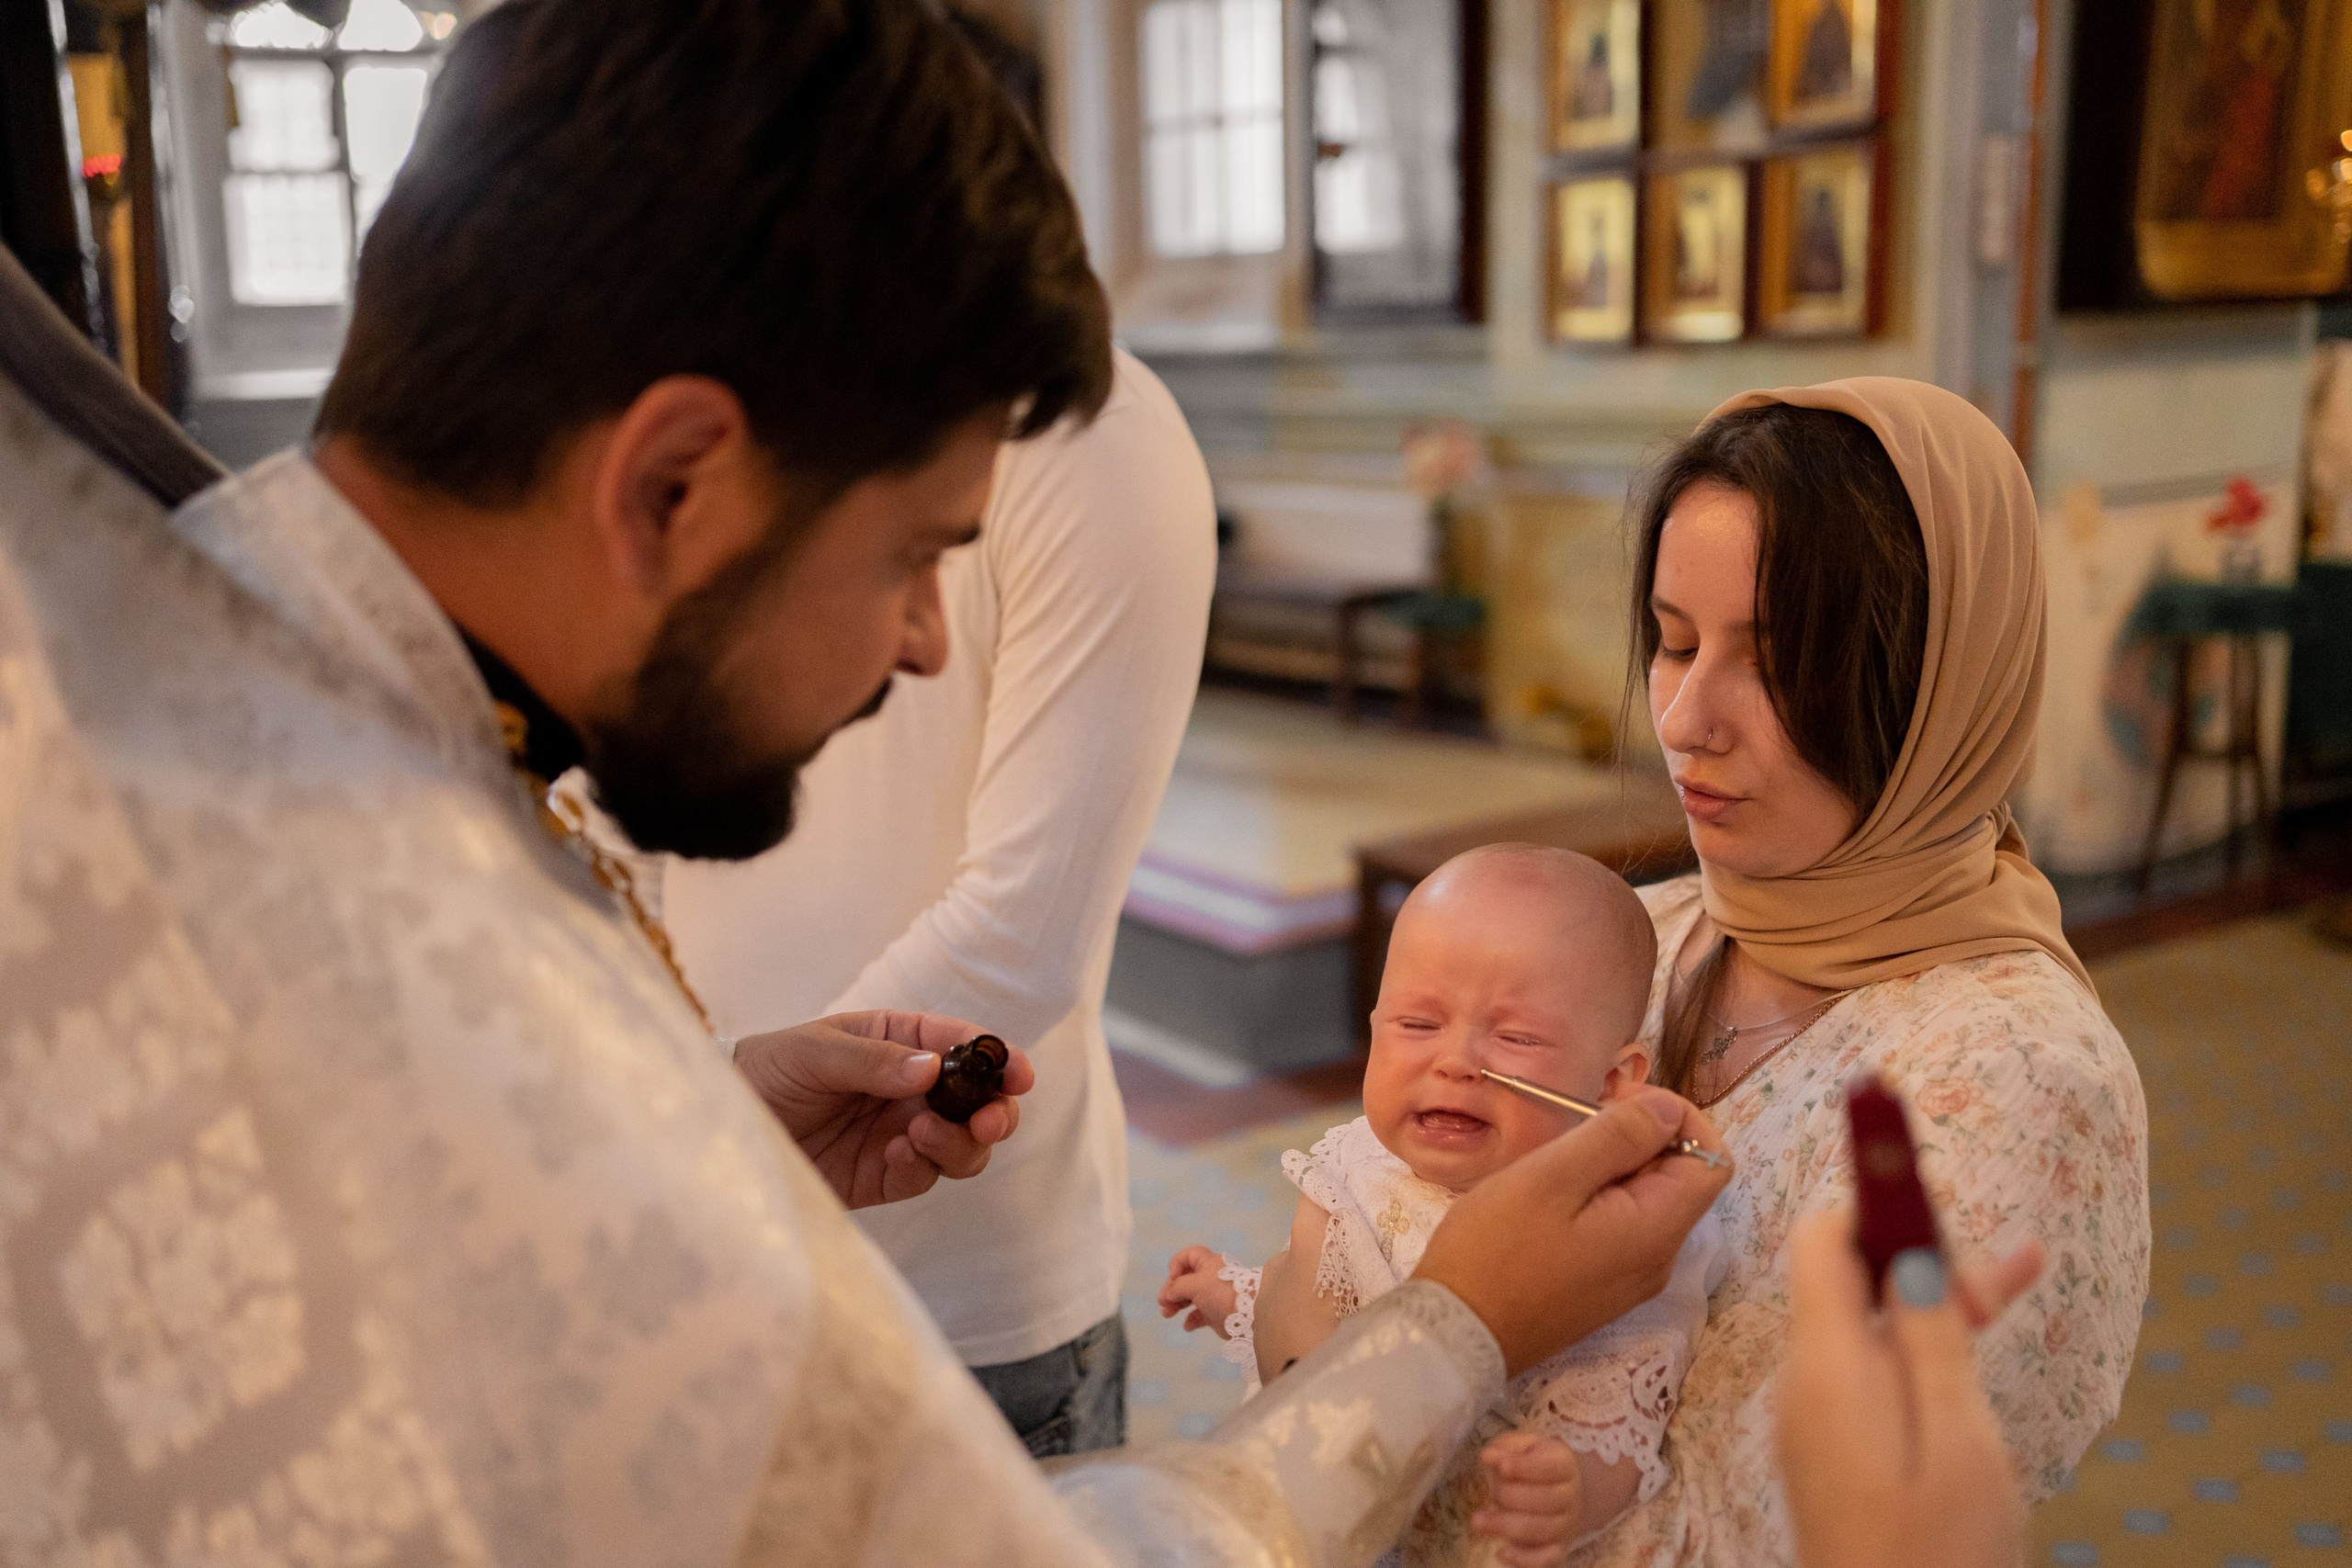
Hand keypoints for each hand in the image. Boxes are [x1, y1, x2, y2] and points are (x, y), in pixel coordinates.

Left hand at [732, 1010, 1032, 1209]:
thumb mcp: (814, 1052)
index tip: (1017, 1072)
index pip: (961, 1045)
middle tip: (989, 1121)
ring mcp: (902, 1133)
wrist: (722, 1127)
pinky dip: (924, 1166)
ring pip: (963, 1144)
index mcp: (901, 1041)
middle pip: (978, 1101)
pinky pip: (925, 1175)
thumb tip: (931, 1069)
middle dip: (995, 1111)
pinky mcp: (884, 1175)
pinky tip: (896, 1153)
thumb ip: (873, 1061)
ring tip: (924, 1136)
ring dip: (961, 1142)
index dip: (997, 1057)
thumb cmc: (768, 1070)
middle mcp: (911, 1088)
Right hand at [1158, 1245, 1237, 1335]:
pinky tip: (1188, 1326)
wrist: (1248, 1316)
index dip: (1176, 1265)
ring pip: (1190, 1298)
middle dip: (1171, 1289)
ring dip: (1176, 1305)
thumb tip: (1168, 1294)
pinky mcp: (1216, 1314)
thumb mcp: (1195, 1284)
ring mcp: (1213, 1296)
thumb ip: (1177, 1286)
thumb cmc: (1221, 1293)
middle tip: (1162, 1302)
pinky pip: (1199, 1315)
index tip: (1173, 1278)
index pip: (1188, 1256)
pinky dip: (1191, 1319)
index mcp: (1208, 1263)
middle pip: (1185, 1279)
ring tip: (1166, 1314)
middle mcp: (1210, 1278)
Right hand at [1414, 1088, 1732, 1375]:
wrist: (1456, 1332)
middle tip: (1577, 1120)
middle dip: (1641, 1136)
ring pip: (1647, 1200)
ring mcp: (1631, 1278)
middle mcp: (1658, 1259)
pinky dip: (1599, 1195)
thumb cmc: (1496, 1249)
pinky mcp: (1602, 1287)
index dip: (1679, 1118)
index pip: (1713, 1161)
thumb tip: (1670, 1110)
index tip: (1618, 1102)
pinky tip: (1551, 1193)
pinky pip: (1622, 1226)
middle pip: (1680, 1179)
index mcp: (1656, 1231)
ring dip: (1614, 1164)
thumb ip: (1618, 1138)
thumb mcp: (1553, 1177)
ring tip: (1557, 1156)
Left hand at [1470, 1430, 1581, 1567]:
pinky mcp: (1558, 1548)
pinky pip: (1546, 1559)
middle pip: (1545, 1500)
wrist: (1566, 1491)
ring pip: (1542, 1530)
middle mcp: (1570, 1496)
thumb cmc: (1536, 1464)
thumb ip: (1507, 1447)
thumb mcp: (1525, 1446)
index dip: (1526, 1468)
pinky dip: (1525, 1559)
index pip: (1549, 1467)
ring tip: (1478, 1521)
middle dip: (1510, 1496)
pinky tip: (1501, 1552)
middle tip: (1490, 1493)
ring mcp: (1566, 1525)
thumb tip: (1489, 1456)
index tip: (1503, 1467)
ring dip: (1507, 1527)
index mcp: (1564, 1465)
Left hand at [1777, 1208, 2040, 1567]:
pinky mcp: (1837, 1452)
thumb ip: (1932, 1339)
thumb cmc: (1933, 1551)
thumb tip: (1913, 1254)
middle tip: (2012, 1257)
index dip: (1871, 1196)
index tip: (1913, 1160)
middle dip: (1925, 1252)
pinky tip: (1977, 1343)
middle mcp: (1808, 1382)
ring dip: (1937, 1300)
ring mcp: (1819, 1420)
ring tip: (2022, 1272)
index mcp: (1828, 1366)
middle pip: (1855, 1281)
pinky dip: (1925, 1350)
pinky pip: (1876, 1375)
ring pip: (1874, 1329)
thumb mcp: (1956, 1439)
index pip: (1823, 1242)